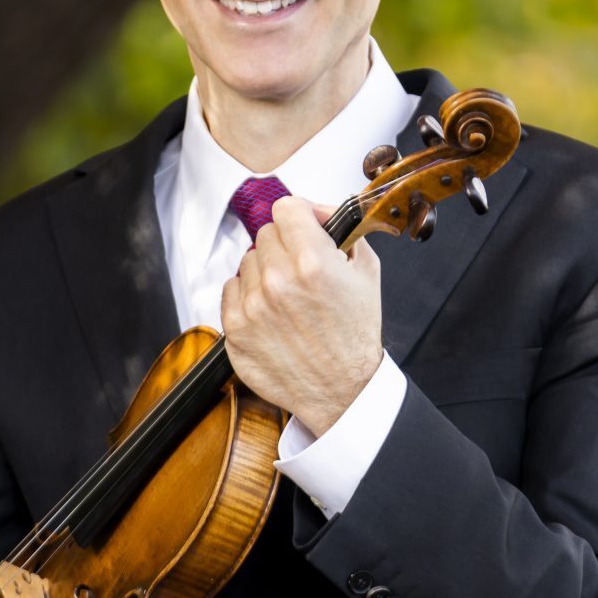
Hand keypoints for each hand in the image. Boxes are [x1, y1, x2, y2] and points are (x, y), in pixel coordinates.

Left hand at [222, 194, 381, 436]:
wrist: (342, 389)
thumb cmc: (354, 335)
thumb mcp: (366, 272)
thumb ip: (344, 232)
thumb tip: (317, 213)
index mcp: (312, 262)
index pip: (286, 208)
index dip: (299, 216)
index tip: (304, 227)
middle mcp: (278, 281)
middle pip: (266, 233)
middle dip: (285, 246)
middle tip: (302, 268)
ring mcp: (252, 306)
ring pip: (247, 260)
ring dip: (265, 271)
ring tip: (288, 295)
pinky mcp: (235, 328)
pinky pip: (230, 288)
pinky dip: (248, 294)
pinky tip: (270, 310)